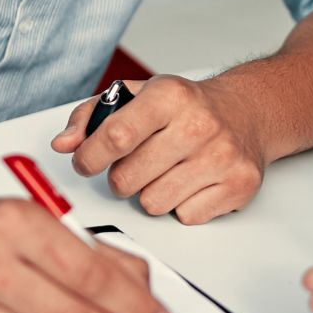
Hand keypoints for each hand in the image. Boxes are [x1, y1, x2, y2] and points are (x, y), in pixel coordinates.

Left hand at [51, 75, 269, 223]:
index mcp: (169, 96)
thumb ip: (92, 117)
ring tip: (166, 171)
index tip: (85, 162)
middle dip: (121, 178)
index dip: (90, 156)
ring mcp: (221, 157)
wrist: (247, 112)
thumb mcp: (138, 95)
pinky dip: (182, 205)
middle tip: (135, 165)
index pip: (116, 135)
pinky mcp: (239, 185)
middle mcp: (198, 125)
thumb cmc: (186, 107)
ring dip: (151, 193)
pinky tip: (191, 182)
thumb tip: (65, 144)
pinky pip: (185, 217)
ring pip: (153, 203)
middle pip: (128, 179)